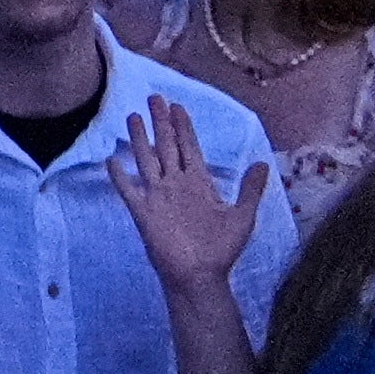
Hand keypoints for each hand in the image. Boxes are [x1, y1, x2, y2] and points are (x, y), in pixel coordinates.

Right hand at [107, 97, 266, 291]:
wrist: (200, 276)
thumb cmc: (221, 250)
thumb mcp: (242, 217)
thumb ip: (250, 190)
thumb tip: (263, 163)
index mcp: (198, 183)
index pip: (189, 148)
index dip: (184, 127)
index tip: (178, 106)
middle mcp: (176, 184)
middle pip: (166, 146)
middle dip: (161, 122)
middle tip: (155, 97)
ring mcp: (158, 196)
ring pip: (146, 160)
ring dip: (140, 139)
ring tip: (134, 116)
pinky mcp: (144, 211)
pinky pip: (128, 190)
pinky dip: (119, 176)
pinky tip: (111, 161)